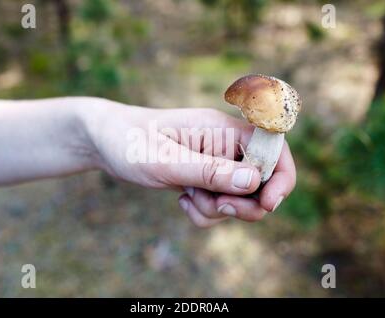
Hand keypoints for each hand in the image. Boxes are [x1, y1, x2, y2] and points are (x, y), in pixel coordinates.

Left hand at [82, 103, 295, 226]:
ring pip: (239, 197)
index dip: (281, 177)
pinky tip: (182, 203)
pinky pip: (219, 202)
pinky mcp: (204, 175)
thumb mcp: (165, 161)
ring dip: (218, 210)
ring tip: (187, 200)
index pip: (273, 148)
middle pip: (262, 179)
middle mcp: (224, 143)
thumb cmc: (129, 143)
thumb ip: (209, 172)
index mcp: (222, 129)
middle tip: (216, 207)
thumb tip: (254, 182)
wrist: (103, 142)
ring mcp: (214, 160)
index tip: (266, 204)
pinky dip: (206, 212)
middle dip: (244, 203)